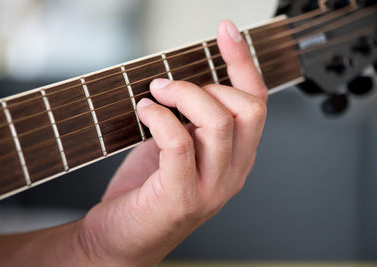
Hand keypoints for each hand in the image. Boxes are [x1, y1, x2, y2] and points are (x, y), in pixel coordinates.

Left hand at [78, 20, 266, 265]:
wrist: (121, 241)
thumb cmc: (146, 193)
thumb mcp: (177, 149)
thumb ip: (188, 120)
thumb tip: (179, 81)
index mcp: (236, 158)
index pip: (255, 102)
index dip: (243, 62)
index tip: (226, 32)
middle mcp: (233, 173)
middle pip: (246, 109)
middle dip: (205, 84)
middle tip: (168, 84)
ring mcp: (212, 188)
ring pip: (218, 122)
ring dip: (182, 95)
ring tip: (155, 93)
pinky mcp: (183, 197)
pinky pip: (180, 143)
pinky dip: (160, 118)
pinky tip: (144, 111)